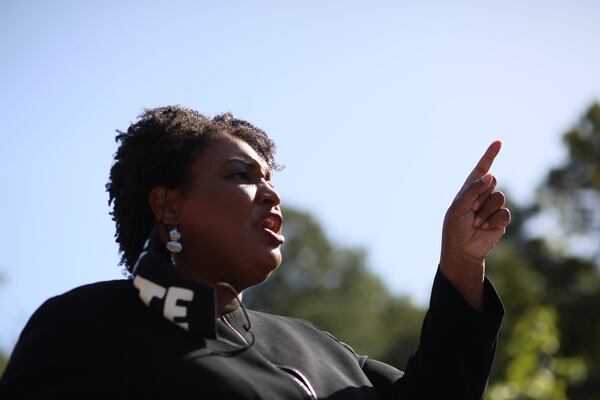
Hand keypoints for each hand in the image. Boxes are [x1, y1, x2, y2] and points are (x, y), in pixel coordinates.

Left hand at [440, 140, 510, 310]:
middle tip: (471, 210)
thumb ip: (472, 189)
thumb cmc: (455, 229)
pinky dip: (493, 220)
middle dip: (481, 195)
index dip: (489, 156)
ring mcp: (492, 208)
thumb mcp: (458, 207)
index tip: (498, 142)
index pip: (480, 170)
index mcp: (468, 190)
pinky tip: (484, 229)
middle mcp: (481, 196)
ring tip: (476, 223)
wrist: (462, 251)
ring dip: (485, 211)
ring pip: (499, 197)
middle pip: (492, 181)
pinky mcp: (501, 220)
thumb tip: (490, 175)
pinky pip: (505, 212)